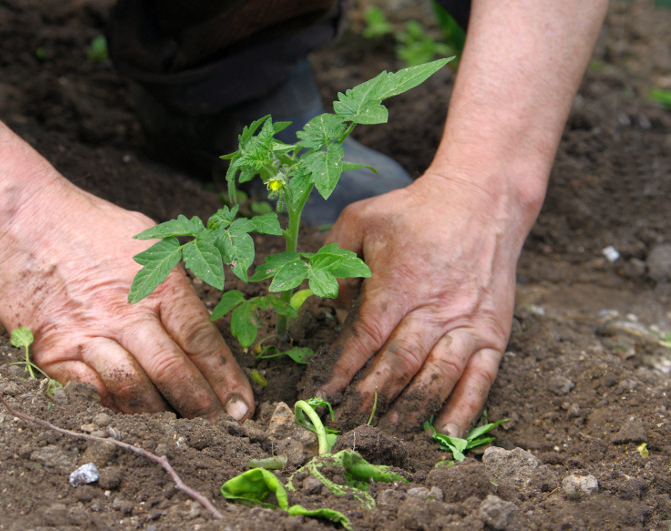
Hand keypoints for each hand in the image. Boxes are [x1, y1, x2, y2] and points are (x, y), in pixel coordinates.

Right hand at [0, 185, 253, 420]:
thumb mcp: (148, 240)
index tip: (243, 409)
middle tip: (218, 431)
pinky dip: (115, 411)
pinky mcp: (54, 353)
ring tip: (179, 430)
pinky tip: (131, 419)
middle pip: (174, 373)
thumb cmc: (89, 225)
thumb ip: (175, 284)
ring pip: (134, 392)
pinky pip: (91, 395)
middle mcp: (127, 312)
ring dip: (161, 418)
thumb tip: (200, 330)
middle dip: (202, 409)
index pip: (202, 342)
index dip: (226, 380)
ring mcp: (89, 335)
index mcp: (160, 283)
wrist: (20, 219)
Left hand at [317, 171, 524, 435]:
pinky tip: (446, 435)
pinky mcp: (494, 332)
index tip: (320, 396)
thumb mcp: (361, 220)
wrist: (482, 200)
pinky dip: (464, 409)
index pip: (364, 338)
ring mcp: (468, 324)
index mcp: (398, 283)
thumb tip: (321, 305)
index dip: (341, 371)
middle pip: (398, 365)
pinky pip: (481, 379)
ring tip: (385, 437)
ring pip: (437, 377)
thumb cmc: (414, 211)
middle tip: (345, 428)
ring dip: (410, 411)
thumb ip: (333, 259)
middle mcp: (434, 309)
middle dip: (369, 400)